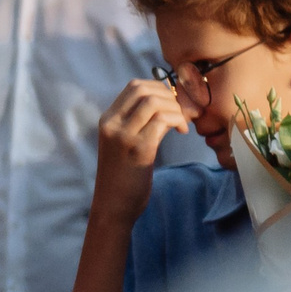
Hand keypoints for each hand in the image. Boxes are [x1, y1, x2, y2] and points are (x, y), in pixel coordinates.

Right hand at [95, 78, 191, 218]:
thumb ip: (137, 123)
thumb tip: (167, 105)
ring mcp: (123, 135)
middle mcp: (112, 124)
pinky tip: (182, 132)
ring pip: (154, 102)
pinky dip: (177, 121)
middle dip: (170, 96)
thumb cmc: (123, 176)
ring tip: (183, 123)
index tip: (174, 103)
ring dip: (175, 108)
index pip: (134, 86)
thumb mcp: (124, 144)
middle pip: (145, 90)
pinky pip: (161, 121)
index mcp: (107, 120)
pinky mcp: (139, 149)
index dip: (160, 88)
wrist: (113, 205)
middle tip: (184, 112)